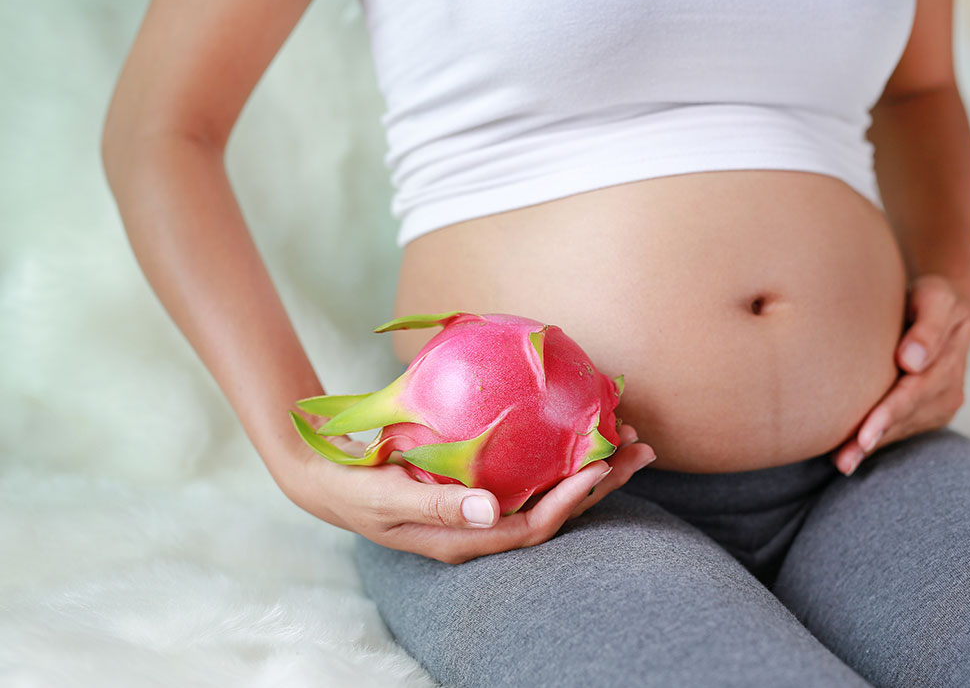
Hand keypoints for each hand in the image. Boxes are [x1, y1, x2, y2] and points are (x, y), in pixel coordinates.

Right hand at [289, 424, 655, 564]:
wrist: (328, 480)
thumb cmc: (355, 489)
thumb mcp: (388, 498)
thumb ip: (437, 504)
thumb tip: (492, 510)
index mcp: (465, 540)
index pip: (533, 526)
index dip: (571, 498)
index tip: (601, 463)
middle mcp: (482, 529)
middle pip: (555, 511)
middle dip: (601, 482)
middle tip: (640, 447)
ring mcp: (482, 509)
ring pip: (549, 492)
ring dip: (591, 468)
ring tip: (629, 437)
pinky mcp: (478, 487)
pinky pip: (529, 474)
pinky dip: (560, 454)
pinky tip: (578, 428)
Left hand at [832, 274, 969, 474]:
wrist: (936, 309)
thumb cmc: (926, 299)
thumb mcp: (933, 298)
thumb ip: (928, 326)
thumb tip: (912, 361)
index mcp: (950, 357)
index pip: (916, 390)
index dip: (890, 412)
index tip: (866, 432)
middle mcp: (950, 388)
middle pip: (907, 415)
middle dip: (876, 437)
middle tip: (847, 458)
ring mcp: (941, 403)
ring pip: (902, 428)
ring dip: (872, 446)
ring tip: (843, 462)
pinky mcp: (927, 412)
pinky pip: (900, 429)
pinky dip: (876, 440)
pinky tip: (849, 454)